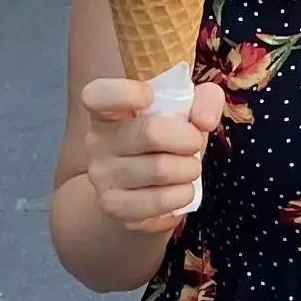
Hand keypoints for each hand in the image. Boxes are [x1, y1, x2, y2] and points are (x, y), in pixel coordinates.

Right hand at [80, 74, 224, 231]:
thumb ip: (203, 100)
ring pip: (162, 169)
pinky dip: (183, 195)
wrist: (144, 194)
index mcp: (107, 112)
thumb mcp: (185, 115)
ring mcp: (102, 178)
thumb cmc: (165, 146)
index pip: (96, 95)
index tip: (150, 96)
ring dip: (189, 169)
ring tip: (187, 170)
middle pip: (151, 132)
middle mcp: (97, 143)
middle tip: (193, 145)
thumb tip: (205, 119)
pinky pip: (162, 200)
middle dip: (188, 139)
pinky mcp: (116, 208)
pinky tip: (178, 191)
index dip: (124, 93)